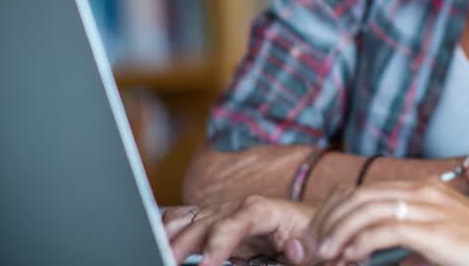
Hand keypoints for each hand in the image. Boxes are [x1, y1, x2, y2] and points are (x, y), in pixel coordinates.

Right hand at [163, 197, 315, 265]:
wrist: (307, 225)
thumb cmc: (310, 237)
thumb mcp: (314, 244)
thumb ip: (304, 249)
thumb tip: (293, 250)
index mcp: (266, 211)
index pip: (239, 220)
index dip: (220, 242)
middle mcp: (239, 207)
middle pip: (206, 221)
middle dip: (184, 245)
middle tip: (168, 262)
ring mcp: (223, 212)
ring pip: (188, 219)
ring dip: (169, 237)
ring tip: (155, 254)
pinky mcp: (213, 221)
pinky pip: (184, 220)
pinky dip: (167, 230)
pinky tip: (155, 243)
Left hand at [305, 178, 468, 265]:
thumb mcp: (444, 238)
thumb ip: (414, 239)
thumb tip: (379, 254)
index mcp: (426, 189)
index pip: (367, 190)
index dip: (337, 210)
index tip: (322, 235)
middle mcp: (424, 191)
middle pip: (359, 195)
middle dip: (328, 219)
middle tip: (312, 246)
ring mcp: (430, 208)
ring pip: (365, 209)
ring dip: (337, 232)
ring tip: (323, 254)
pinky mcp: (434, 231)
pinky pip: (383, 230)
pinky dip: (358, 243)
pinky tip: (349, 258)